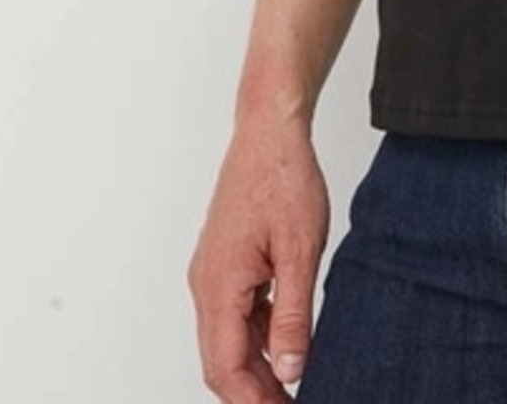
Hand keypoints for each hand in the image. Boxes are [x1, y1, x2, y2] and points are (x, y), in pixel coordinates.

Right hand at [187, 116, 330, 400]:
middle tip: (293, 402)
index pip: (226, 367)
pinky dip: (258, 335)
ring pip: (228, 338)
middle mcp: (207, 284)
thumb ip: (293, 316)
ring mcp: (213, 273)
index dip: (254, 400)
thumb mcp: (300, 251)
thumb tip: (291, 371)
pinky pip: (235, 313)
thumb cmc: (283, 178)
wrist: (269, 130)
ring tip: (295, 381)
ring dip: (256, 366)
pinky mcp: (225, 262)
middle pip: (221, 360)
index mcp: (219, 285)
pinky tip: (288, 339)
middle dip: (253, 391)